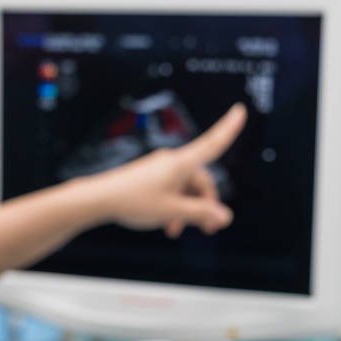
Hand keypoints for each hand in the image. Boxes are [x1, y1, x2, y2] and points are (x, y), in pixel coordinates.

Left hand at [87, 102, 246, 238]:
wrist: (99, 198)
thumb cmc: (134, 201)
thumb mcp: (172, 211)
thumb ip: (200, 214)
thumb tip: (225, 217)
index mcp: (181, 164)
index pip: (212, 144)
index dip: (228, 128)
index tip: (240, 109)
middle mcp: (172, 162)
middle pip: (201, 180)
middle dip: (205, 205)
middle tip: (208, 230)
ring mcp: (161, 169)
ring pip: (185, 189)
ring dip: (187, 209)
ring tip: (176, 230)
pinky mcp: (150, 176)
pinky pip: (172, 189)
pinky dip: (174, 205)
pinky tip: (167, 224)